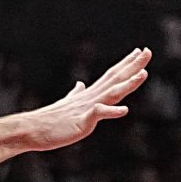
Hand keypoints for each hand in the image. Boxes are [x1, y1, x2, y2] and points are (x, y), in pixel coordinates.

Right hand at [13, 49, 150, 150]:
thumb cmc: (49, 121)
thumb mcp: (67, 105)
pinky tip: (124, 110)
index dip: (126, 64)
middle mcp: (91, 97)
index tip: (139, 52)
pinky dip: (111, 111)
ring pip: (112, 93)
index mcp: (89, 95)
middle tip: (148, 52)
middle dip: (133, 66)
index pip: (111, 76)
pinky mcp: (82, 121)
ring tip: (143, 74)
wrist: (32, 129)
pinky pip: (98, 114)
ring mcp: (87, 108)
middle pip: (115, 79)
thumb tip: (80, 85)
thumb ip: (75, 95)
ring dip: (128, 83)